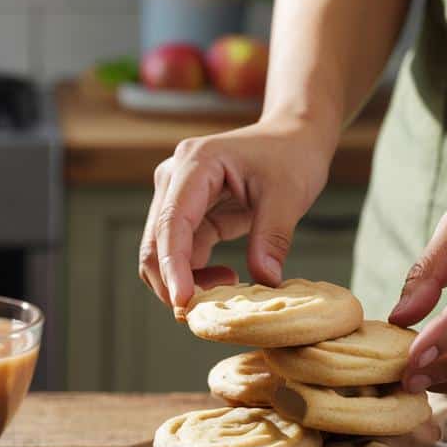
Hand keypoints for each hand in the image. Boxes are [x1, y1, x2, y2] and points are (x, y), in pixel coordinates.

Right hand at [138, 118, 334, 311]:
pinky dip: (195, 274)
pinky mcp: (188, 213)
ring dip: (185, 280)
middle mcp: (175, 177)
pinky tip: (228, 278)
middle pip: (154, 242)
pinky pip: (180, 252)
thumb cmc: (292, 154)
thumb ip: (274, 236)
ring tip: (229, 287)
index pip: (171, 222)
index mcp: (195, 163)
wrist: (293, 136)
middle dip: (173, 281)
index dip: (173, 266)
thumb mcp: (290, 193)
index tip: (183, 302)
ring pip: (161, 252)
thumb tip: (265, 280)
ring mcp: (177, 195)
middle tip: (209, 310)